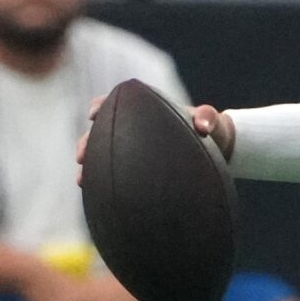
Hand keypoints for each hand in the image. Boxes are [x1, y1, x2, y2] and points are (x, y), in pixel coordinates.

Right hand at [75, 100, 232, 187]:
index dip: (100, 106)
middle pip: (101, 132)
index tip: (93, 114)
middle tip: (80, 156)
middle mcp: (134, 129)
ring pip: (102, 155)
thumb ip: (208, 117)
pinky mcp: (137, 169)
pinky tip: (97, 196)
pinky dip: (103, 182)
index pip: (116, 104)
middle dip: (86, 142)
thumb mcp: (212, 122)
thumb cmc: (213, 132)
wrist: (218, 153)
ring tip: (81, 180)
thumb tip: (201, 125)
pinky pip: (115, 174)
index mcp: (146, 111)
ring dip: (89, 166)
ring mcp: (133, 149)